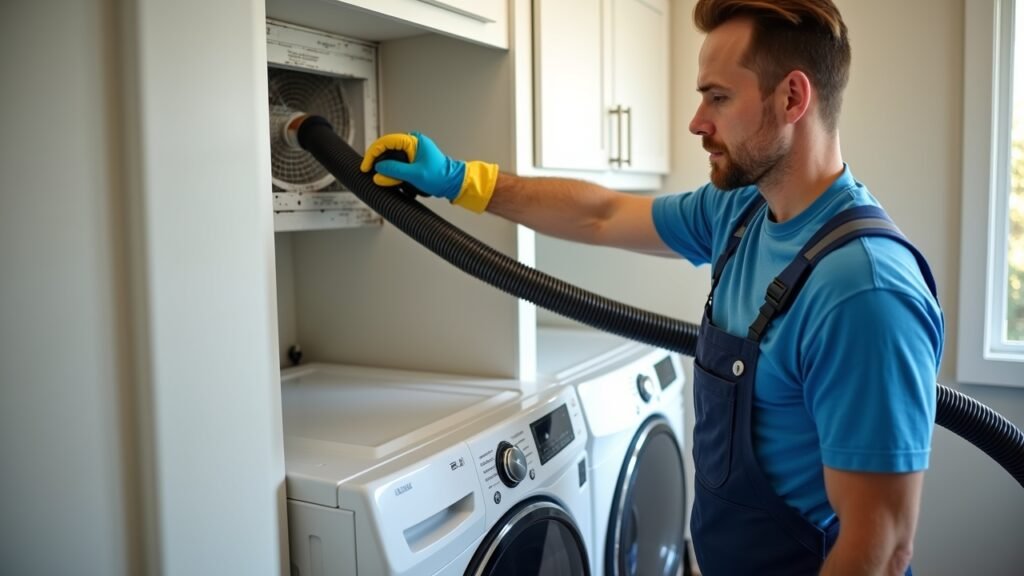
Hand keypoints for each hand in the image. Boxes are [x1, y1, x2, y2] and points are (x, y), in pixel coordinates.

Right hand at [360, 131, 498, 212]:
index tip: (365, 167)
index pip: (386, 142)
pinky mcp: (412, 159)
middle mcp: (411, 142)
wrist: (453, 182)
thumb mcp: (415, 175)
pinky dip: (391, 171)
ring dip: (384, 167)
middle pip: (386, 148)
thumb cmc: (439, 176)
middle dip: (376, 161)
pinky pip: (396, 162)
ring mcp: (412, 150)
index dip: (372, 153)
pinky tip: (389, 179)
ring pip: (390, 156)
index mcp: (413, 140)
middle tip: (369, 174)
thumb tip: (377, 171)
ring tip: (381, 179)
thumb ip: (394, 172)